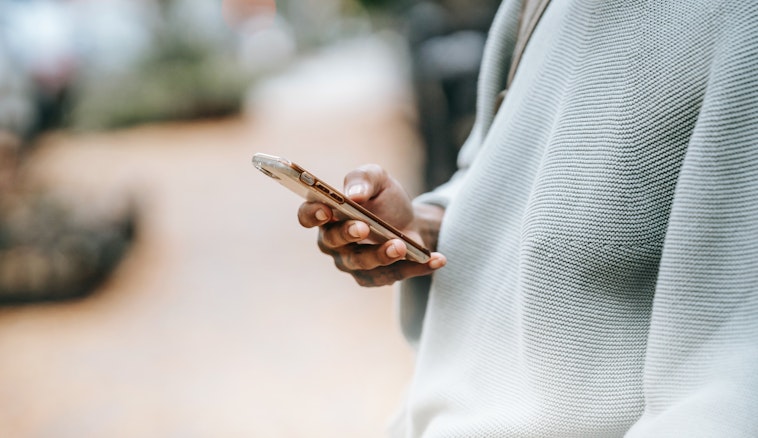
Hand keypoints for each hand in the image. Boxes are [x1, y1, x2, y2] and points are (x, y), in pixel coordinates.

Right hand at [297, 164, 445, 286]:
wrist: (409, 220)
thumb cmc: (384, 198)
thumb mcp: (377, 178)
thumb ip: (363, 178)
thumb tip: (354, 194)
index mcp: (326, 213)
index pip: (307, 216)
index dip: (313, 215)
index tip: (326, 210)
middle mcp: (333, 242)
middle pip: (333, 242)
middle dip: (348, 234)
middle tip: (364, 227)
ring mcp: (352, 263)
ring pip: (362, 264)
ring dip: (381, 255)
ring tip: (401, 245)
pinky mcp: (375, 277)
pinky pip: (394, 275)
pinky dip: (416, 267)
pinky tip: (436, 259)